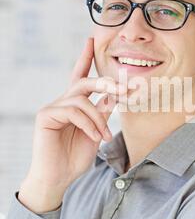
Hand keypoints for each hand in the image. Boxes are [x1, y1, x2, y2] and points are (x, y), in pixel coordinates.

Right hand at [18, 37, 127, 212]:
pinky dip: (88, 124)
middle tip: (125, 89)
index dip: (85, 57)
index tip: (91, 39)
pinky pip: (73, 111)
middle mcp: (63, 102)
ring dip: (98, 117)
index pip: (80, 76)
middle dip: (106, 83)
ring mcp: (52, 107)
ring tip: (105, 136)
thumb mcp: (96, 131)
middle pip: (84, 81)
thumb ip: (102, 112)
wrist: (59, 178)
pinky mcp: (45, 116)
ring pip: (81, 98)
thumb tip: (114, 93)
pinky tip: (94, 137)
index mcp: (74, 104)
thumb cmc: (75, 157)